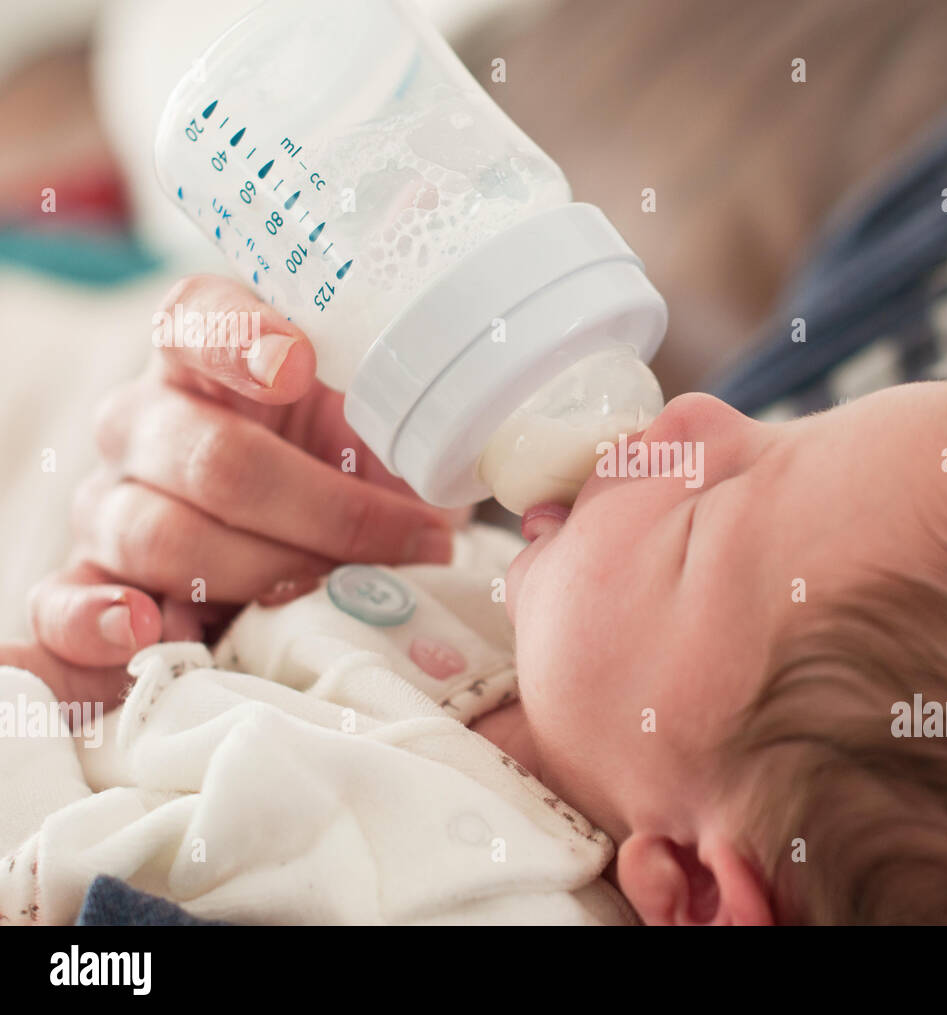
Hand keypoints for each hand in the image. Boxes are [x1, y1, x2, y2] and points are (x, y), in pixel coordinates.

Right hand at [23, 274, 465, 700]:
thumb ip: (417, 369)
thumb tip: (477, 326)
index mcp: (215, 357)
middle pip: (207, 455)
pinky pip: (59, 604)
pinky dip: (96, 623)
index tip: (302, 364)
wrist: (326, 555)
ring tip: (330, 590)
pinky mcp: (92, 585)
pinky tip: (148, 632)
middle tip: (408, 536)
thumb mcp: (395, 417)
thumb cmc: (361, 472)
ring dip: (263, 570)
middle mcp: (151, 423)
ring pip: (154, 532)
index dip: (242, 338)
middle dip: (320, 507)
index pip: (198, 316)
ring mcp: (115, 505)